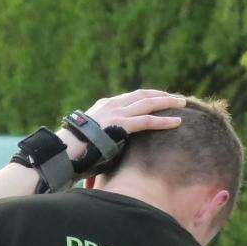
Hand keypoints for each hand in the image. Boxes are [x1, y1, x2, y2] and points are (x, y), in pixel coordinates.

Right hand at [57, 89, 184, 161]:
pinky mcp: (121, 125)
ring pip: (149, 103)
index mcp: (103, 106)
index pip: (130, 97)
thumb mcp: (86, 137)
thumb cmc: (71, 151)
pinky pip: (147, 121)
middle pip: (142, 94)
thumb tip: (103, 147)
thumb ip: (99, 135)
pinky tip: (177, 122)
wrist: (63, 151)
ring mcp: (117, 113)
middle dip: (161, 95)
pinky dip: (164, 121)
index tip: (158, 98)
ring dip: (168, 103)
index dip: (147, 96)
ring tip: (182, 104)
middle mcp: (112, 105)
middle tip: (176, 98)